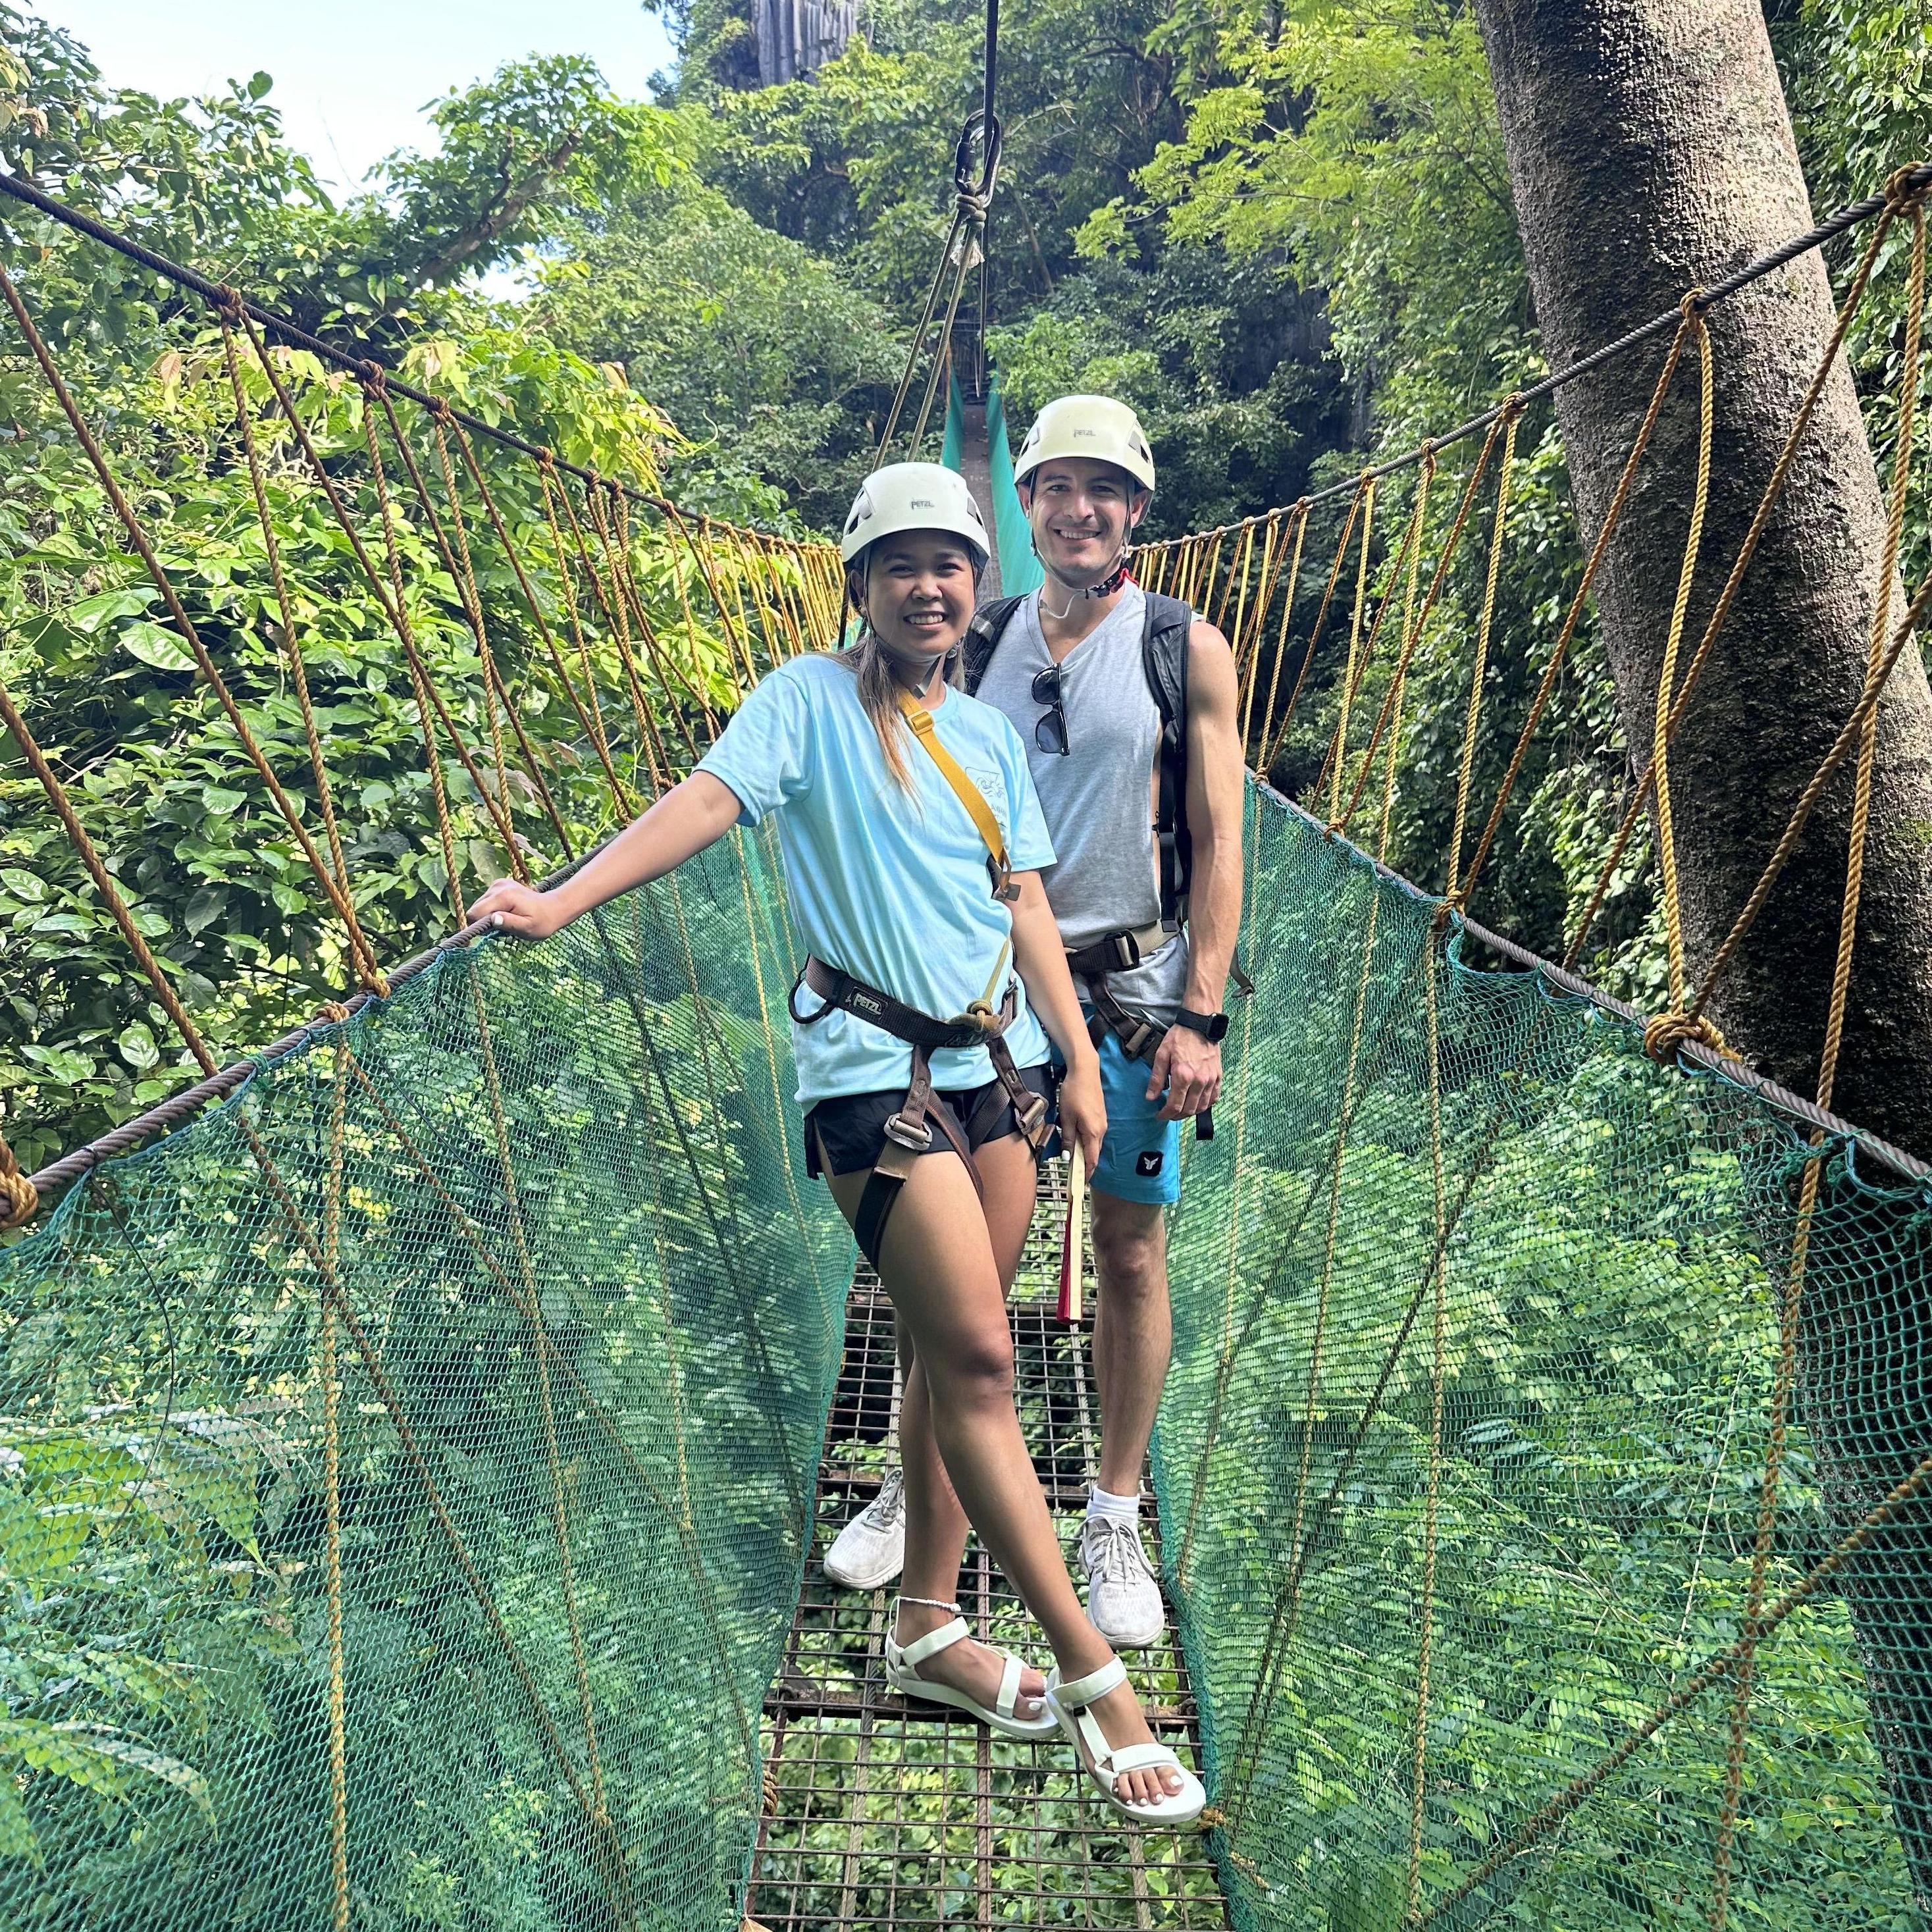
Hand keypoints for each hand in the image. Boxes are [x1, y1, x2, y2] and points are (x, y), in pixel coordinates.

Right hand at [468, 877, 573, 940]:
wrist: (553, 908)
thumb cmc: (542, 922)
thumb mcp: (527, 928)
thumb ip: (509, 923)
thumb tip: (492, 919)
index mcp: (503, 896)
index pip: (474, 913)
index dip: (479, 926)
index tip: (492, 932)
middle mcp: (498, 886)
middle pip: (475, 908)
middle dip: (484, 921)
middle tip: (503, 926)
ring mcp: (498, 883)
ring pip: (479, 905)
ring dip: (488, 915)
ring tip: (507, 919)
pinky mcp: (499, 884)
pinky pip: (486, 901)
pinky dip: (492, 909)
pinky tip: (507, 912)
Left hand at [1056, 1054, 1106, 1175]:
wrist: (1085, 1072)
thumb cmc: (1074, 1093)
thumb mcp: (1066, 1117)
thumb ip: (1068, 1138)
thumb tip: (1068, 1156)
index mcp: (1093, 1133)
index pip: (1091, 1160)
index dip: (1086, 1173)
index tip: (1079, 1184)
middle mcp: (1101, 1130)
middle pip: (1094, 1153)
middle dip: (1084, 1165)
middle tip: (1073, 1174)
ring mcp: (1102, 1123)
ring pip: (1094, 1144)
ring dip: (1084, 1152)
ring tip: (1072, 1159)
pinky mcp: (1100, 1116)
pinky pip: (1094, 1135)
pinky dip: (1086, 1142)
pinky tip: (1076, 1140)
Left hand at [1147, 1022, 1221, 1122]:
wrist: (1200, 1024)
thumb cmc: (1179, 1037)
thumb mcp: (1162, 1055)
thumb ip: (1156, 1078)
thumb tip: (1150, 1097)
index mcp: (1183, 1076)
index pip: (1175, 1106)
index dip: (1165, 1115)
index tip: (1159, 1116)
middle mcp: (1199, 1081)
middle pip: (1189, 1109)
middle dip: (1176, 1116)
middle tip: (1168, 1114)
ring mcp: (1211, 1080)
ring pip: (1202, 1107)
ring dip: (1190, 1112)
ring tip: (1181, 1110)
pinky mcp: (1218, 1076)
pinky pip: (1214, 1098)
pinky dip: (1205, 1105)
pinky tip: (1197, 1103)